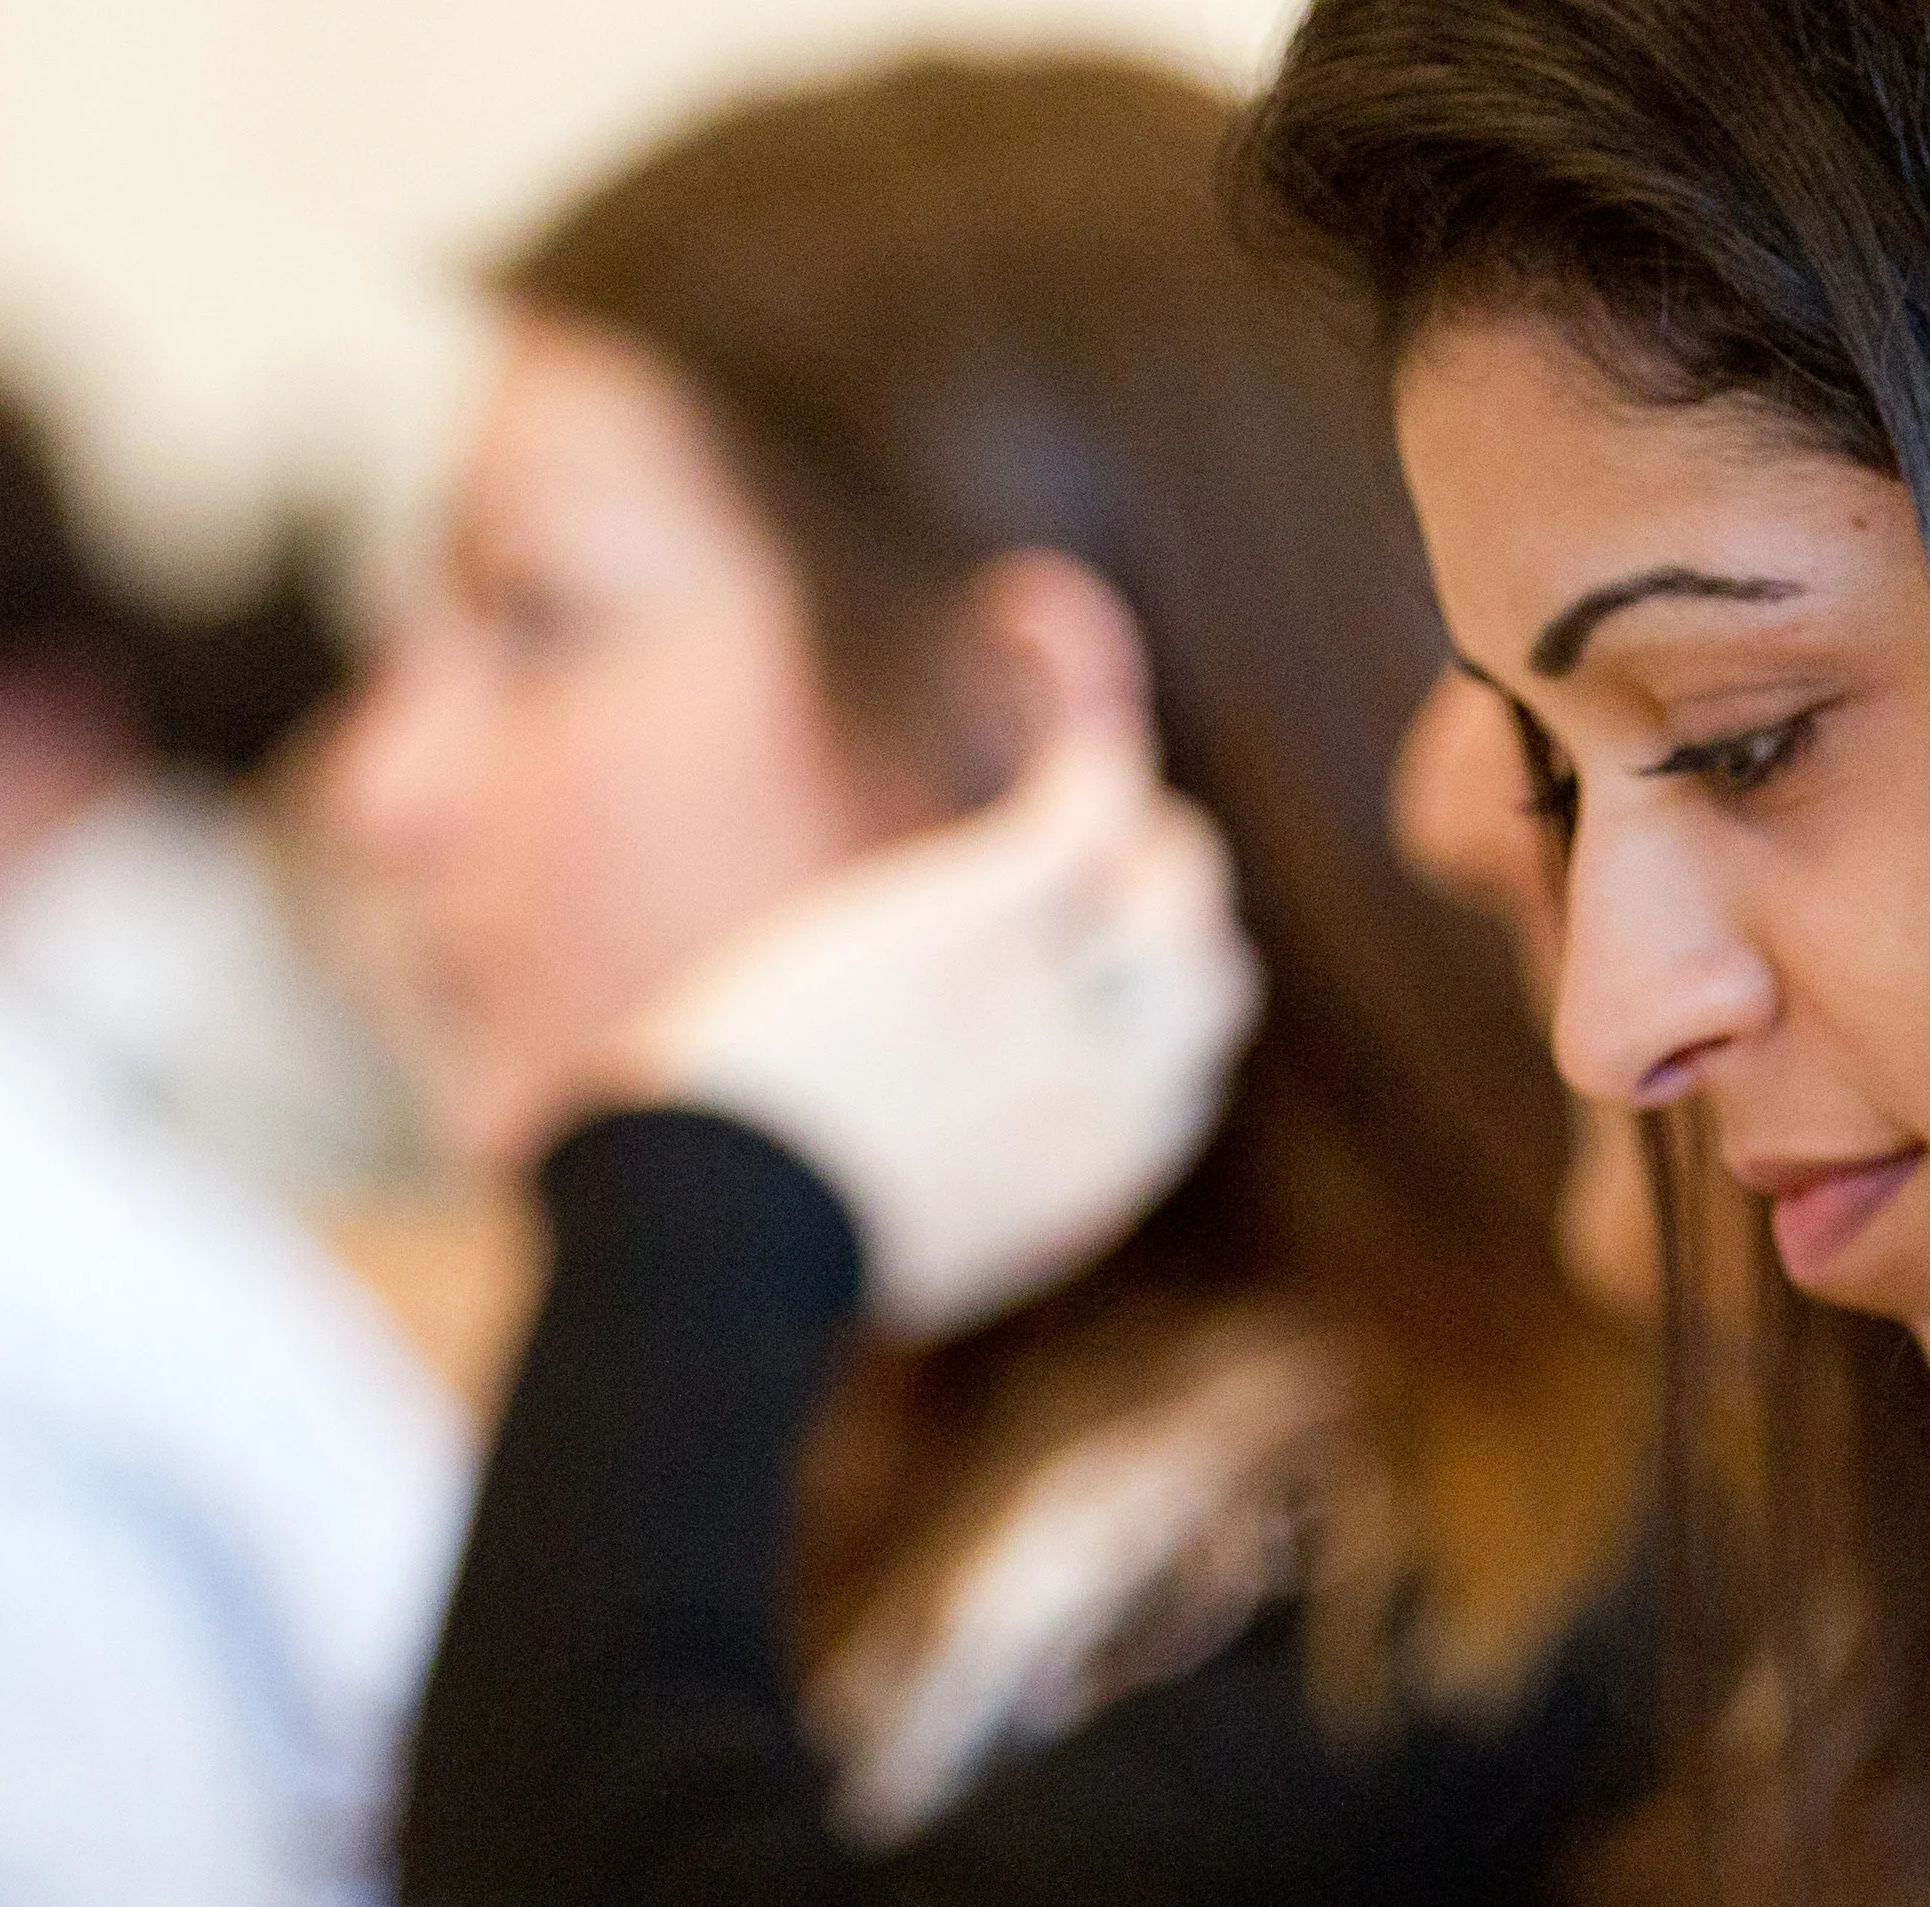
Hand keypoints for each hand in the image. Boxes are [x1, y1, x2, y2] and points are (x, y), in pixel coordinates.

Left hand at [623, 710, 1258, 1334]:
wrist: (717, 1233)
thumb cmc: (760, 1240)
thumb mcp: (907, 1228)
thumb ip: (966, 1170)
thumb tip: (930, 1153)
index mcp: (1094, 1182)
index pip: (1190, 1073)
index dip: (1153, 1005)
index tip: (1103, 960)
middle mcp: (1111, 1096)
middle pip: (1213, 975)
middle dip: (1170, 912)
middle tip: (1113, 860)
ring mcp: (1059, 1005)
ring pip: (1173, 885)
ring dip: (1139, 832)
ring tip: (1083, 773)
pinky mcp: (992, 921)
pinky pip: (1092, 802)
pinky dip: (1082, 726)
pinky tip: (1025, 642)